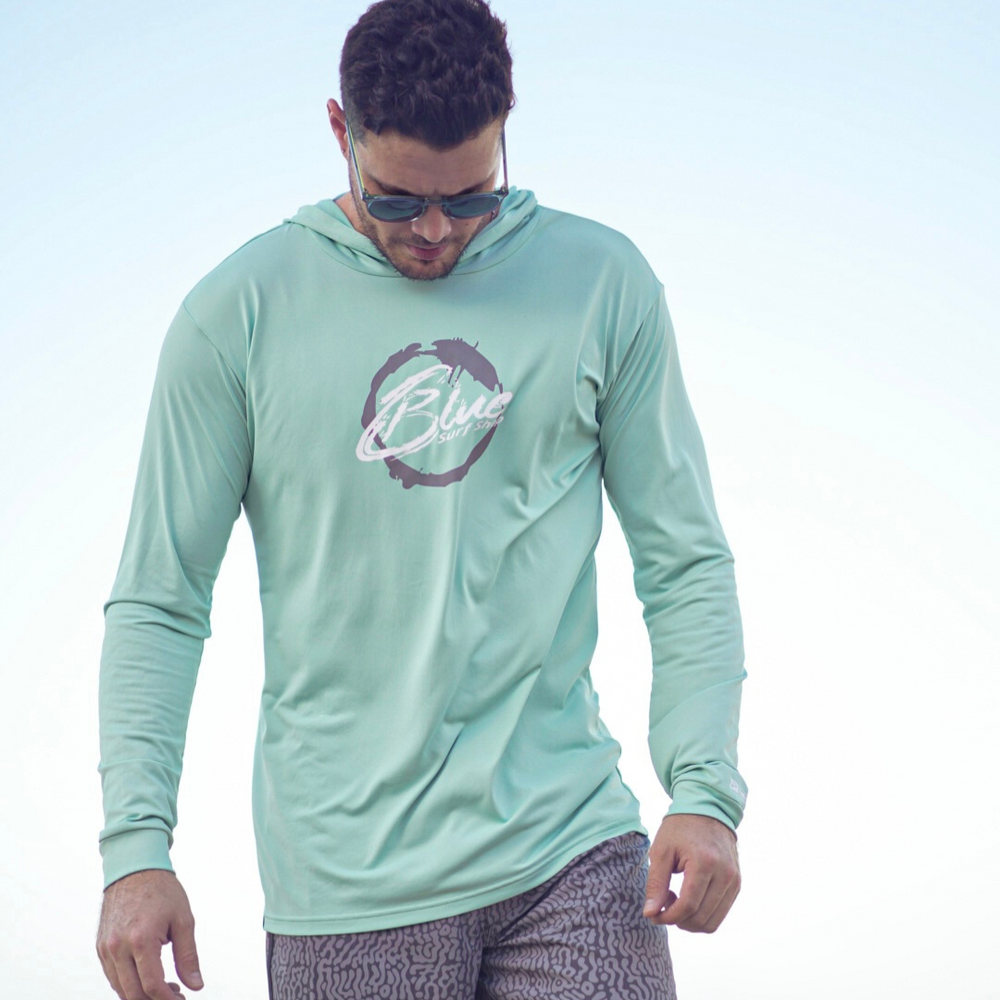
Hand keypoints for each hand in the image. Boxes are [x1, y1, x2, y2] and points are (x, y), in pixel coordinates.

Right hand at [96, 869, 203, 999]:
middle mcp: (118, 947)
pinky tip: (147, 977)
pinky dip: (128, 984)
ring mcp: (106, 948)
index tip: (182, 999)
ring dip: (141, 995)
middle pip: (133, 994)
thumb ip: (188, 955)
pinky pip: (113, 976)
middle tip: (175, 995)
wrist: (134, 868)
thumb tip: (196, 984)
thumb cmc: (162, 890)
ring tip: (165, 986)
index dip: (168, 999)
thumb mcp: (183, 920)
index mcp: (141, 939)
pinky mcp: (101, 947)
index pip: (152, 985)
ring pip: (120, 989)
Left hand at [642, 813, 740, 932]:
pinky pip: (720, 913)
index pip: (688, 905)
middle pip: (700, 918)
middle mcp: (725, 874)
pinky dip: (702, 915)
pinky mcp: (736, 884)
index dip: (668, 917)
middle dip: (677, 920)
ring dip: (690, 920)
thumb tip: (650, 914)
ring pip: (712, 922)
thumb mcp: (661, 850)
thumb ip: (656, 883)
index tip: (654, 914)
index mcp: (704, 862)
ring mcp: (734, 880)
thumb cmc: (680, 828)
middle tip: (663, 902)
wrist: (708, 809)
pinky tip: (689, 898)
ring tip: (676, 899)